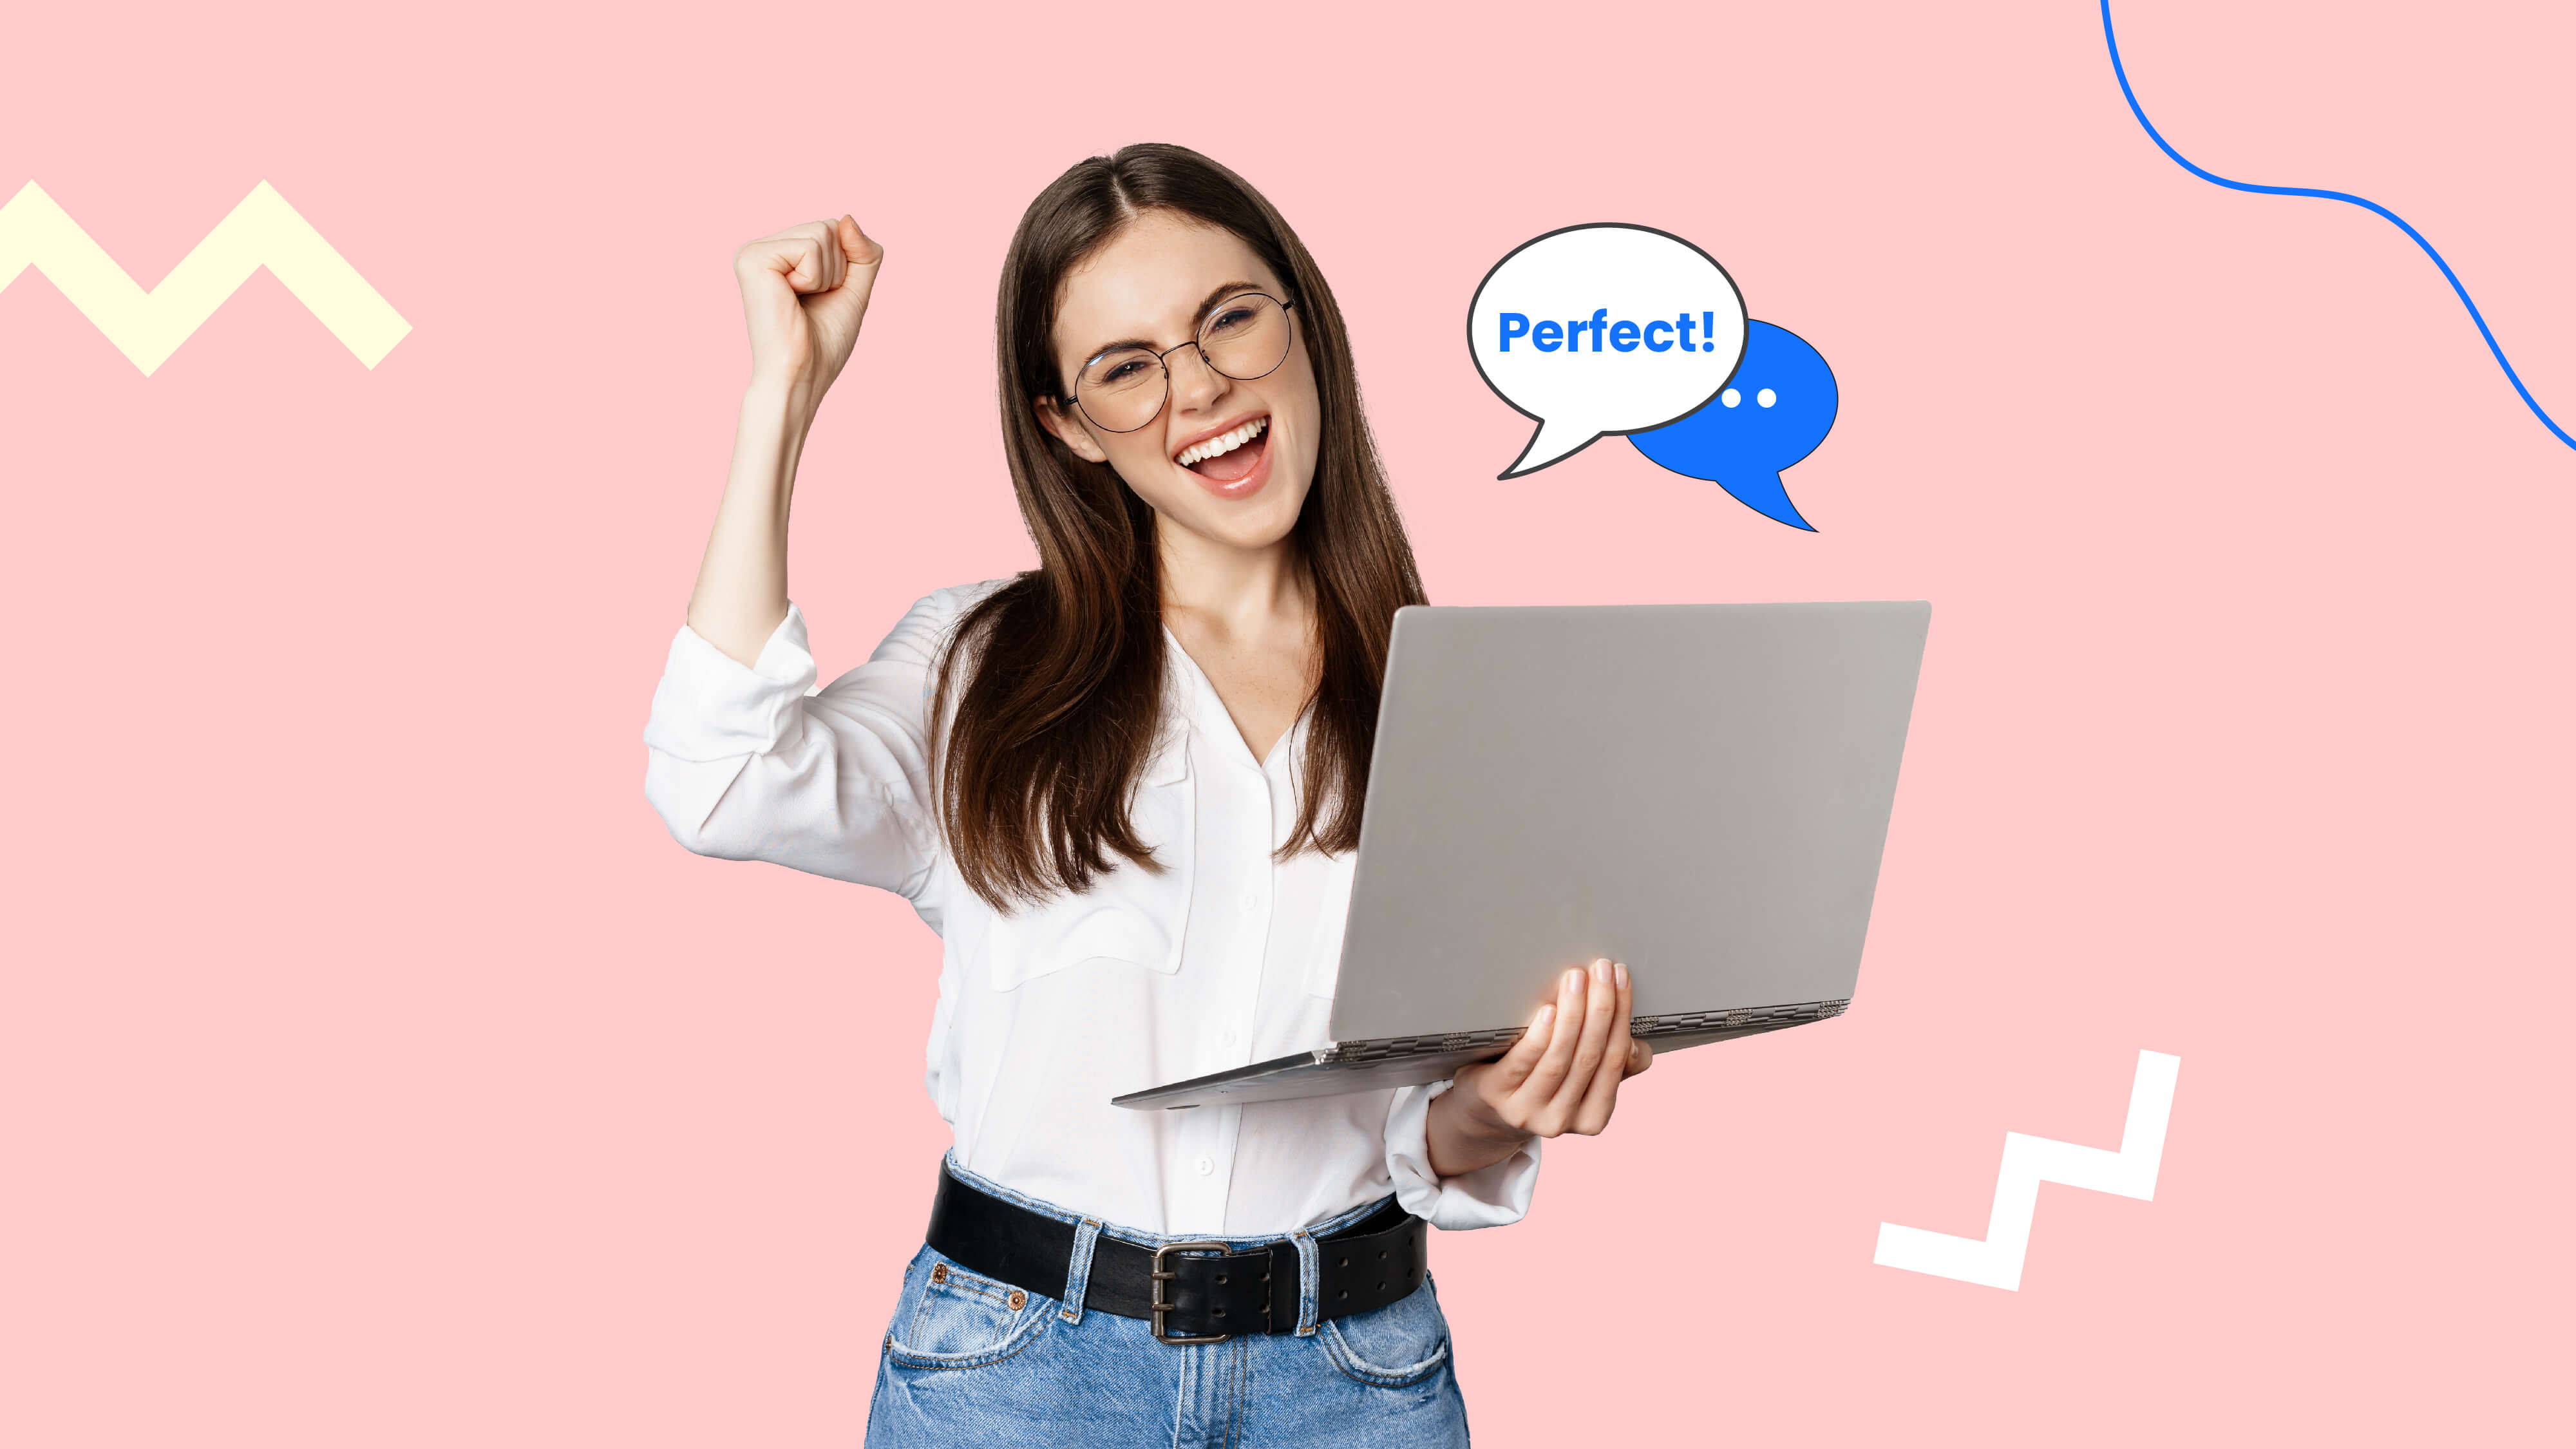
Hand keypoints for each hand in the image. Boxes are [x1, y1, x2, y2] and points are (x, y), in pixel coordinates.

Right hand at [734, 214, 882, 408]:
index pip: (834, 230)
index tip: (822, 298)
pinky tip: (790, 298)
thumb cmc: (822, 343)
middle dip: (838, 269)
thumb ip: (861, 253)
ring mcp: (754, 249)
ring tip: (801, 301)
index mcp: (781, 255)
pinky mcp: (753, 257)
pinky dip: (814, 278)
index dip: (845, 266)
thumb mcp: (853, 290)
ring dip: (827, 275)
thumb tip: (847, 217)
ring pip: (823, 232)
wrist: (800, 376)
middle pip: (830, 226)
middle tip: (811, 302)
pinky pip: (810, 247)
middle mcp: (763, 247)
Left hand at [1424, 958, 1653, 1178]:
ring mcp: (1527, 1111)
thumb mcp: (1580, 1081)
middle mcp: (1562, 1121)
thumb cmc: (1541, 1083)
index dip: (1622, 1017)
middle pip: (1590, 1057)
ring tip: (1576, 979)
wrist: (1484, 1110)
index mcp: (1592, 1118)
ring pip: (1559, 1058)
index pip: (1617, 1061)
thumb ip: (1613, 1065)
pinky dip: (1539, 1035)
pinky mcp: (1496, 1095)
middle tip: (1601, 969)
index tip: (1620, 979)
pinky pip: (1522, 1063)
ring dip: (1573, 1014)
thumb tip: (1636, 1045)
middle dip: (1601, 1008)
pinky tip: (1548, 1011)